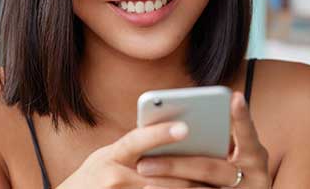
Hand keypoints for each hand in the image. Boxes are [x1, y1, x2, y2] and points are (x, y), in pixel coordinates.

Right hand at [56, 121, 207, 188]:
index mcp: (111, 157)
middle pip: (162, 175)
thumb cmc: (91, 178)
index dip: (160, 133)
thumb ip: (132, 149)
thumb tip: (166, 136)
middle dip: (191, 173)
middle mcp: (115, 178)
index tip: (185, 127)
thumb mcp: (105, 157)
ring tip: (213, 185)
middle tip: (218, 165)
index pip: (137, 141)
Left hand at [134, 92, 271, 187]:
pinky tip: (148, 186)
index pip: (248, 135)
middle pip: (209, 169)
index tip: (234, 97)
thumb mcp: (227, 150)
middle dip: (174, 163)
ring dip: (167, 180)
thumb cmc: (221, 165)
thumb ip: (212, 137)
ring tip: (142, 170)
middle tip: (143, 160)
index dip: (242, 117)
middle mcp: (253, 177)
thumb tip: (175, 122)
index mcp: (255, 155)